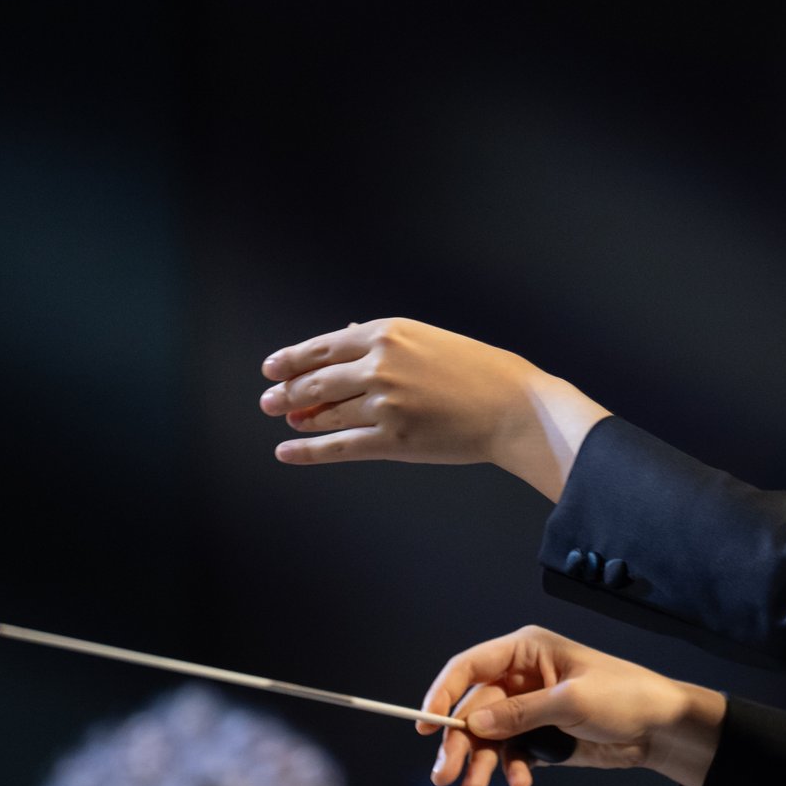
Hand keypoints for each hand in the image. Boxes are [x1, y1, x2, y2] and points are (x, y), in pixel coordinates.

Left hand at [259, 318, 607, 498]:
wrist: (515, 407)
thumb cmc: (481, 373)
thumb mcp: (430, 340)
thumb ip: (386, 340)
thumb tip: (345, 338)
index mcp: (388, 333)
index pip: (323, 346)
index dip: (291, 360)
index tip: (271, 369)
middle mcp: (379, 364)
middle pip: (316, 380)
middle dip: (287, 393)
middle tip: (269, 402)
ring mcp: (384, 403)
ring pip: (326, 414)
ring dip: (302, 420)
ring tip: (289, 423)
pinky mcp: (392, 439)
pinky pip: (338, 446)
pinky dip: (307, 451)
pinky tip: (288, 451)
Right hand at [418, 625, 726, 785]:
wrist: (660, 728)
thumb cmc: (624, 697)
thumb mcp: (571, 702)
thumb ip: (520, 714)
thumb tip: (474, 725)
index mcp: (526, 652)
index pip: (469, 667)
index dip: (443, 693)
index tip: (427, 724)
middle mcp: (520, 678)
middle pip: (473, 709)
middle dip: (459, 743)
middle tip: (445, 775)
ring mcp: (528, 709)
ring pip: (488, 738)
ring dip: (480, 764)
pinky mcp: (539, 737)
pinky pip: (510, 754)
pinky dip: (509, 770)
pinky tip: (519, 784)